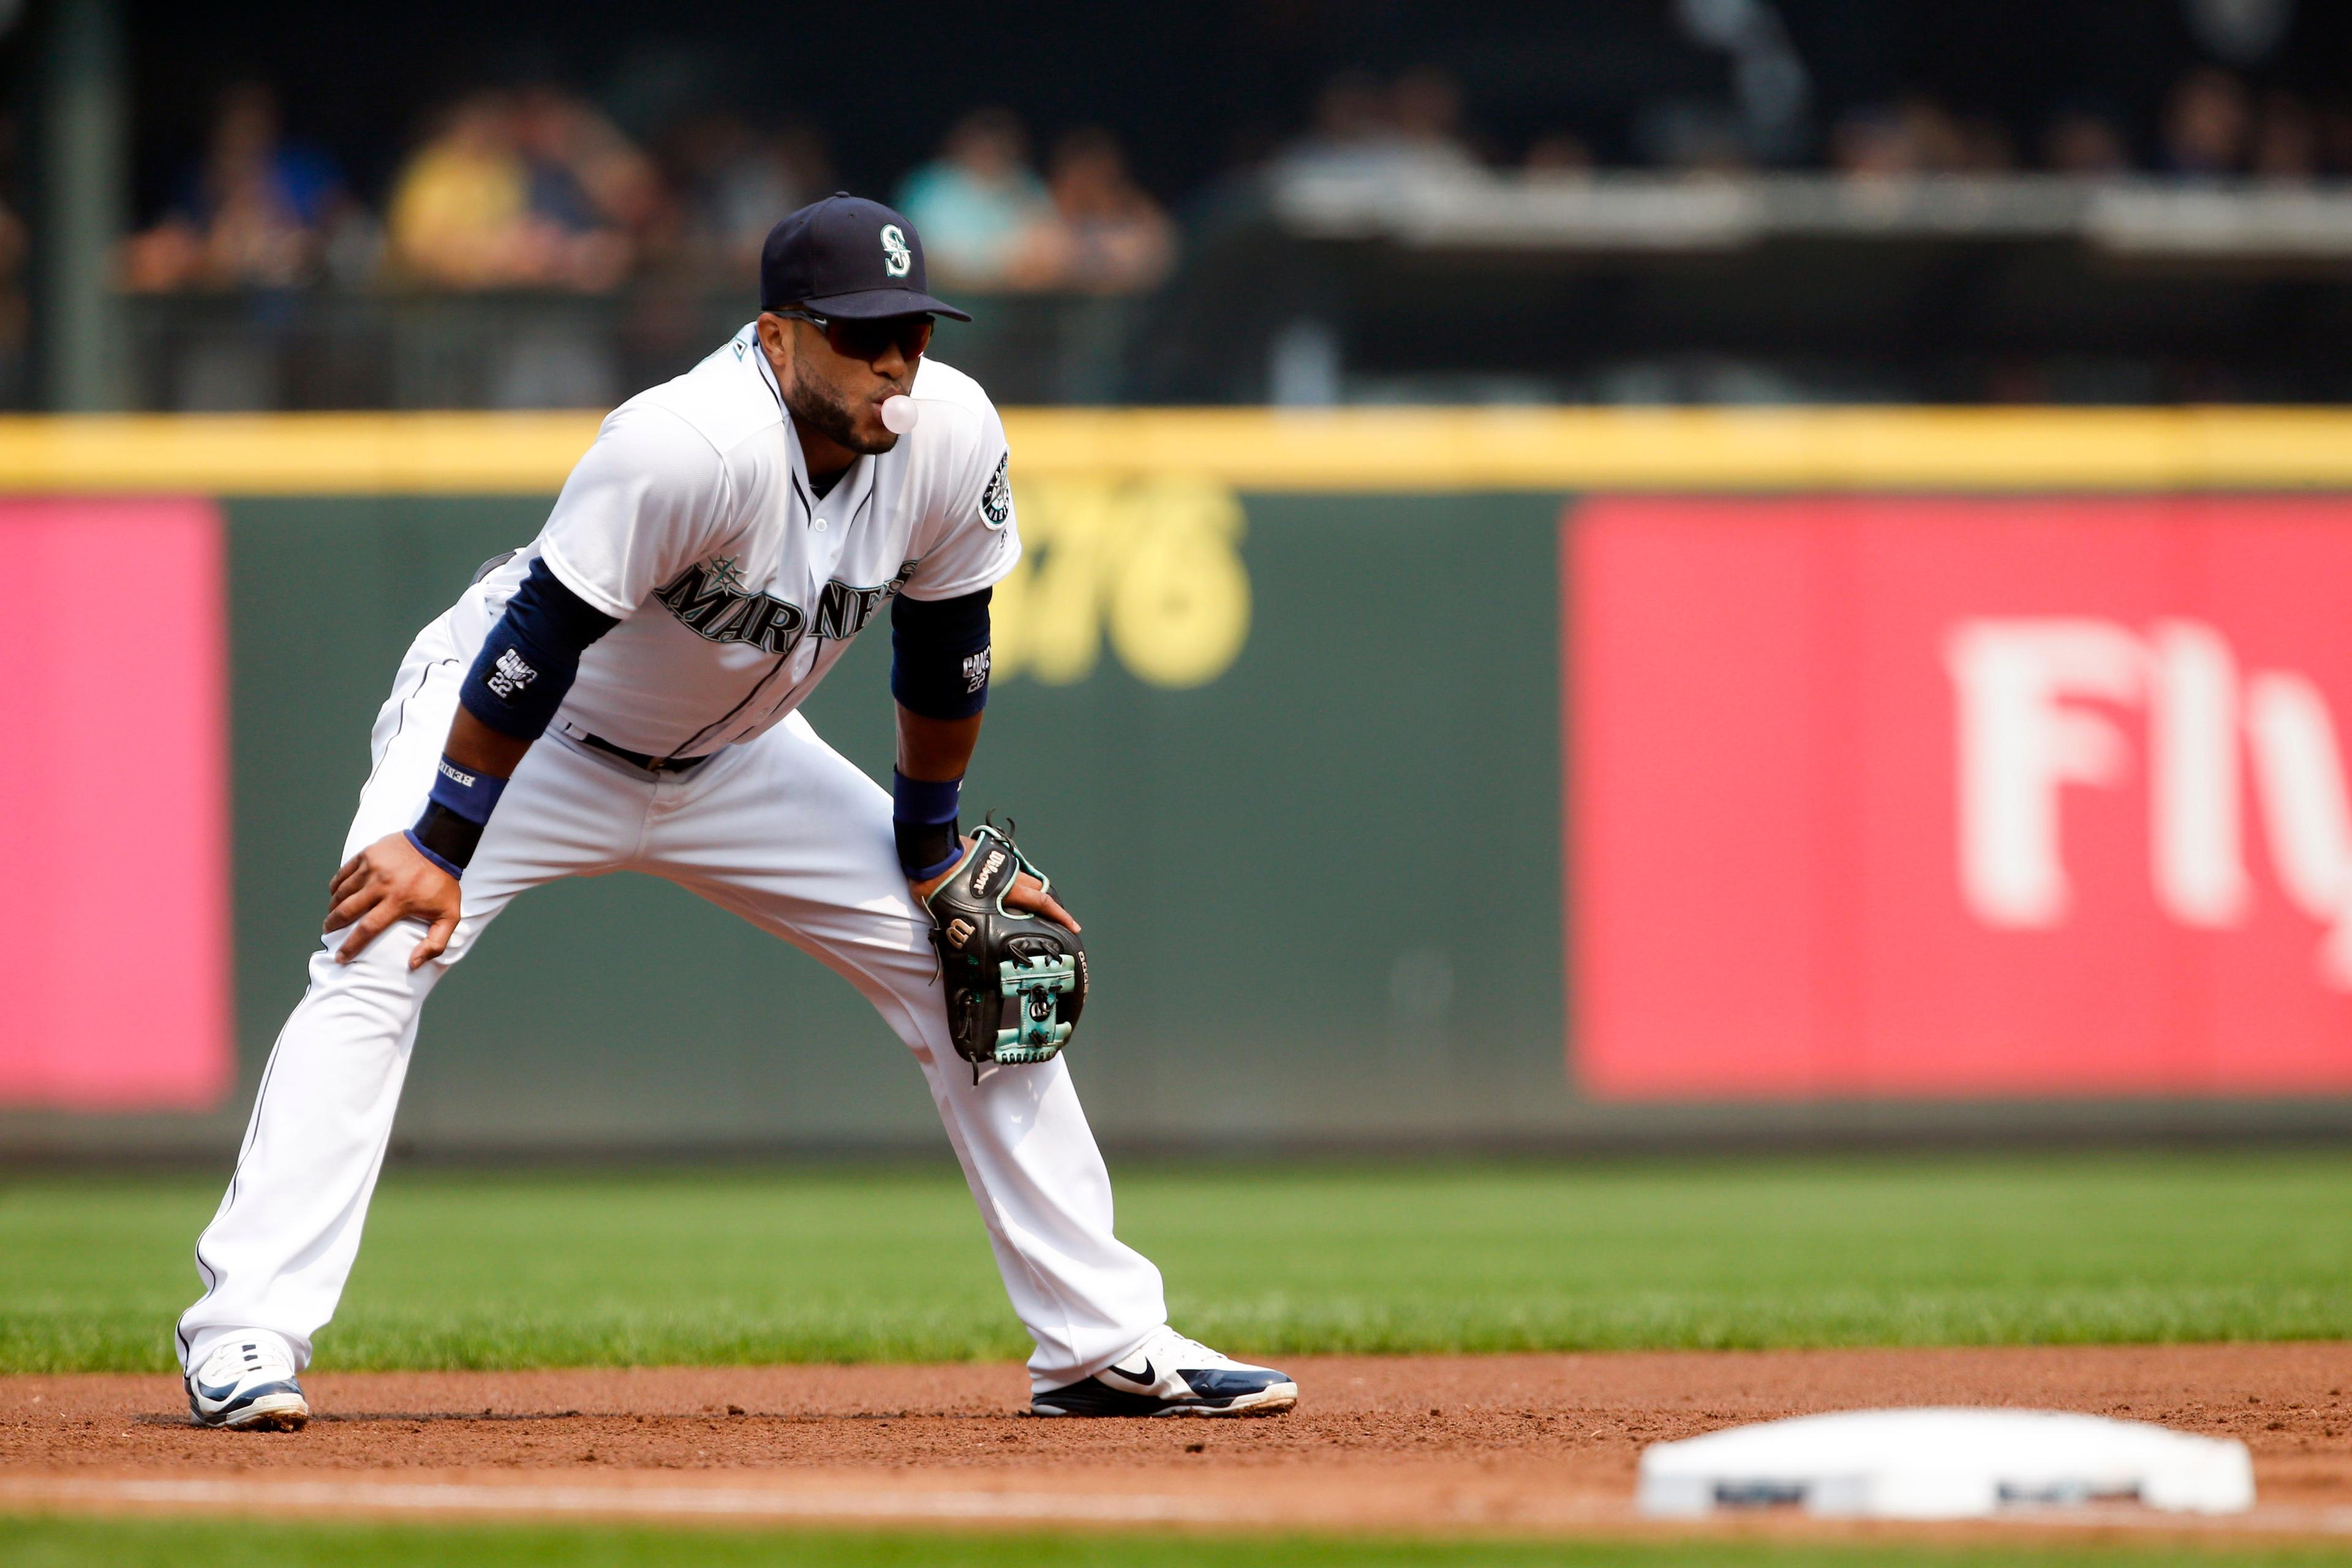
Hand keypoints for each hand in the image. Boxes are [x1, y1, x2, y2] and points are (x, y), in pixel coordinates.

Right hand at [325, 832, 461, 968]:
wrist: (440, 844)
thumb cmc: (444, 883)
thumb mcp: (449, 916)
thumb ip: (436, 943)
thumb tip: (414, 964)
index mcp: (398, 901)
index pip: (367, 929)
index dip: (350, 946)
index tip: (340, 957)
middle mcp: (381, 884)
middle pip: (347, 910)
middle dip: (333, 925)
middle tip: (328, 933)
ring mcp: (372, 867)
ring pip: (341, 892)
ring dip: (333, 907)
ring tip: (332, 916)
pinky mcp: (367, 854)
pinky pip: (343, 873)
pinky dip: (336, 886)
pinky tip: (336, 895)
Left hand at [911, 835, 1079, 932]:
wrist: (929, 851)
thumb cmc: (940, 884)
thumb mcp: (957, 913)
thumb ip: (974, 924)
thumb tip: (977, 942)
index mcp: (1005, 889)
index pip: (1041, 903)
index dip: (1060, 916)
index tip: (1074, 927)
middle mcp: (1008, 874)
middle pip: (1039, 889)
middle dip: (1050, 905)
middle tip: (1056, 919)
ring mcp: (999, 862)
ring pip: (1024, 878)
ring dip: (1030, 893)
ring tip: (1030, 908)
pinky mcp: (989, 854)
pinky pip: (1008, 870)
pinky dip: (1012, 882)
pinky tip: (1004, 890)